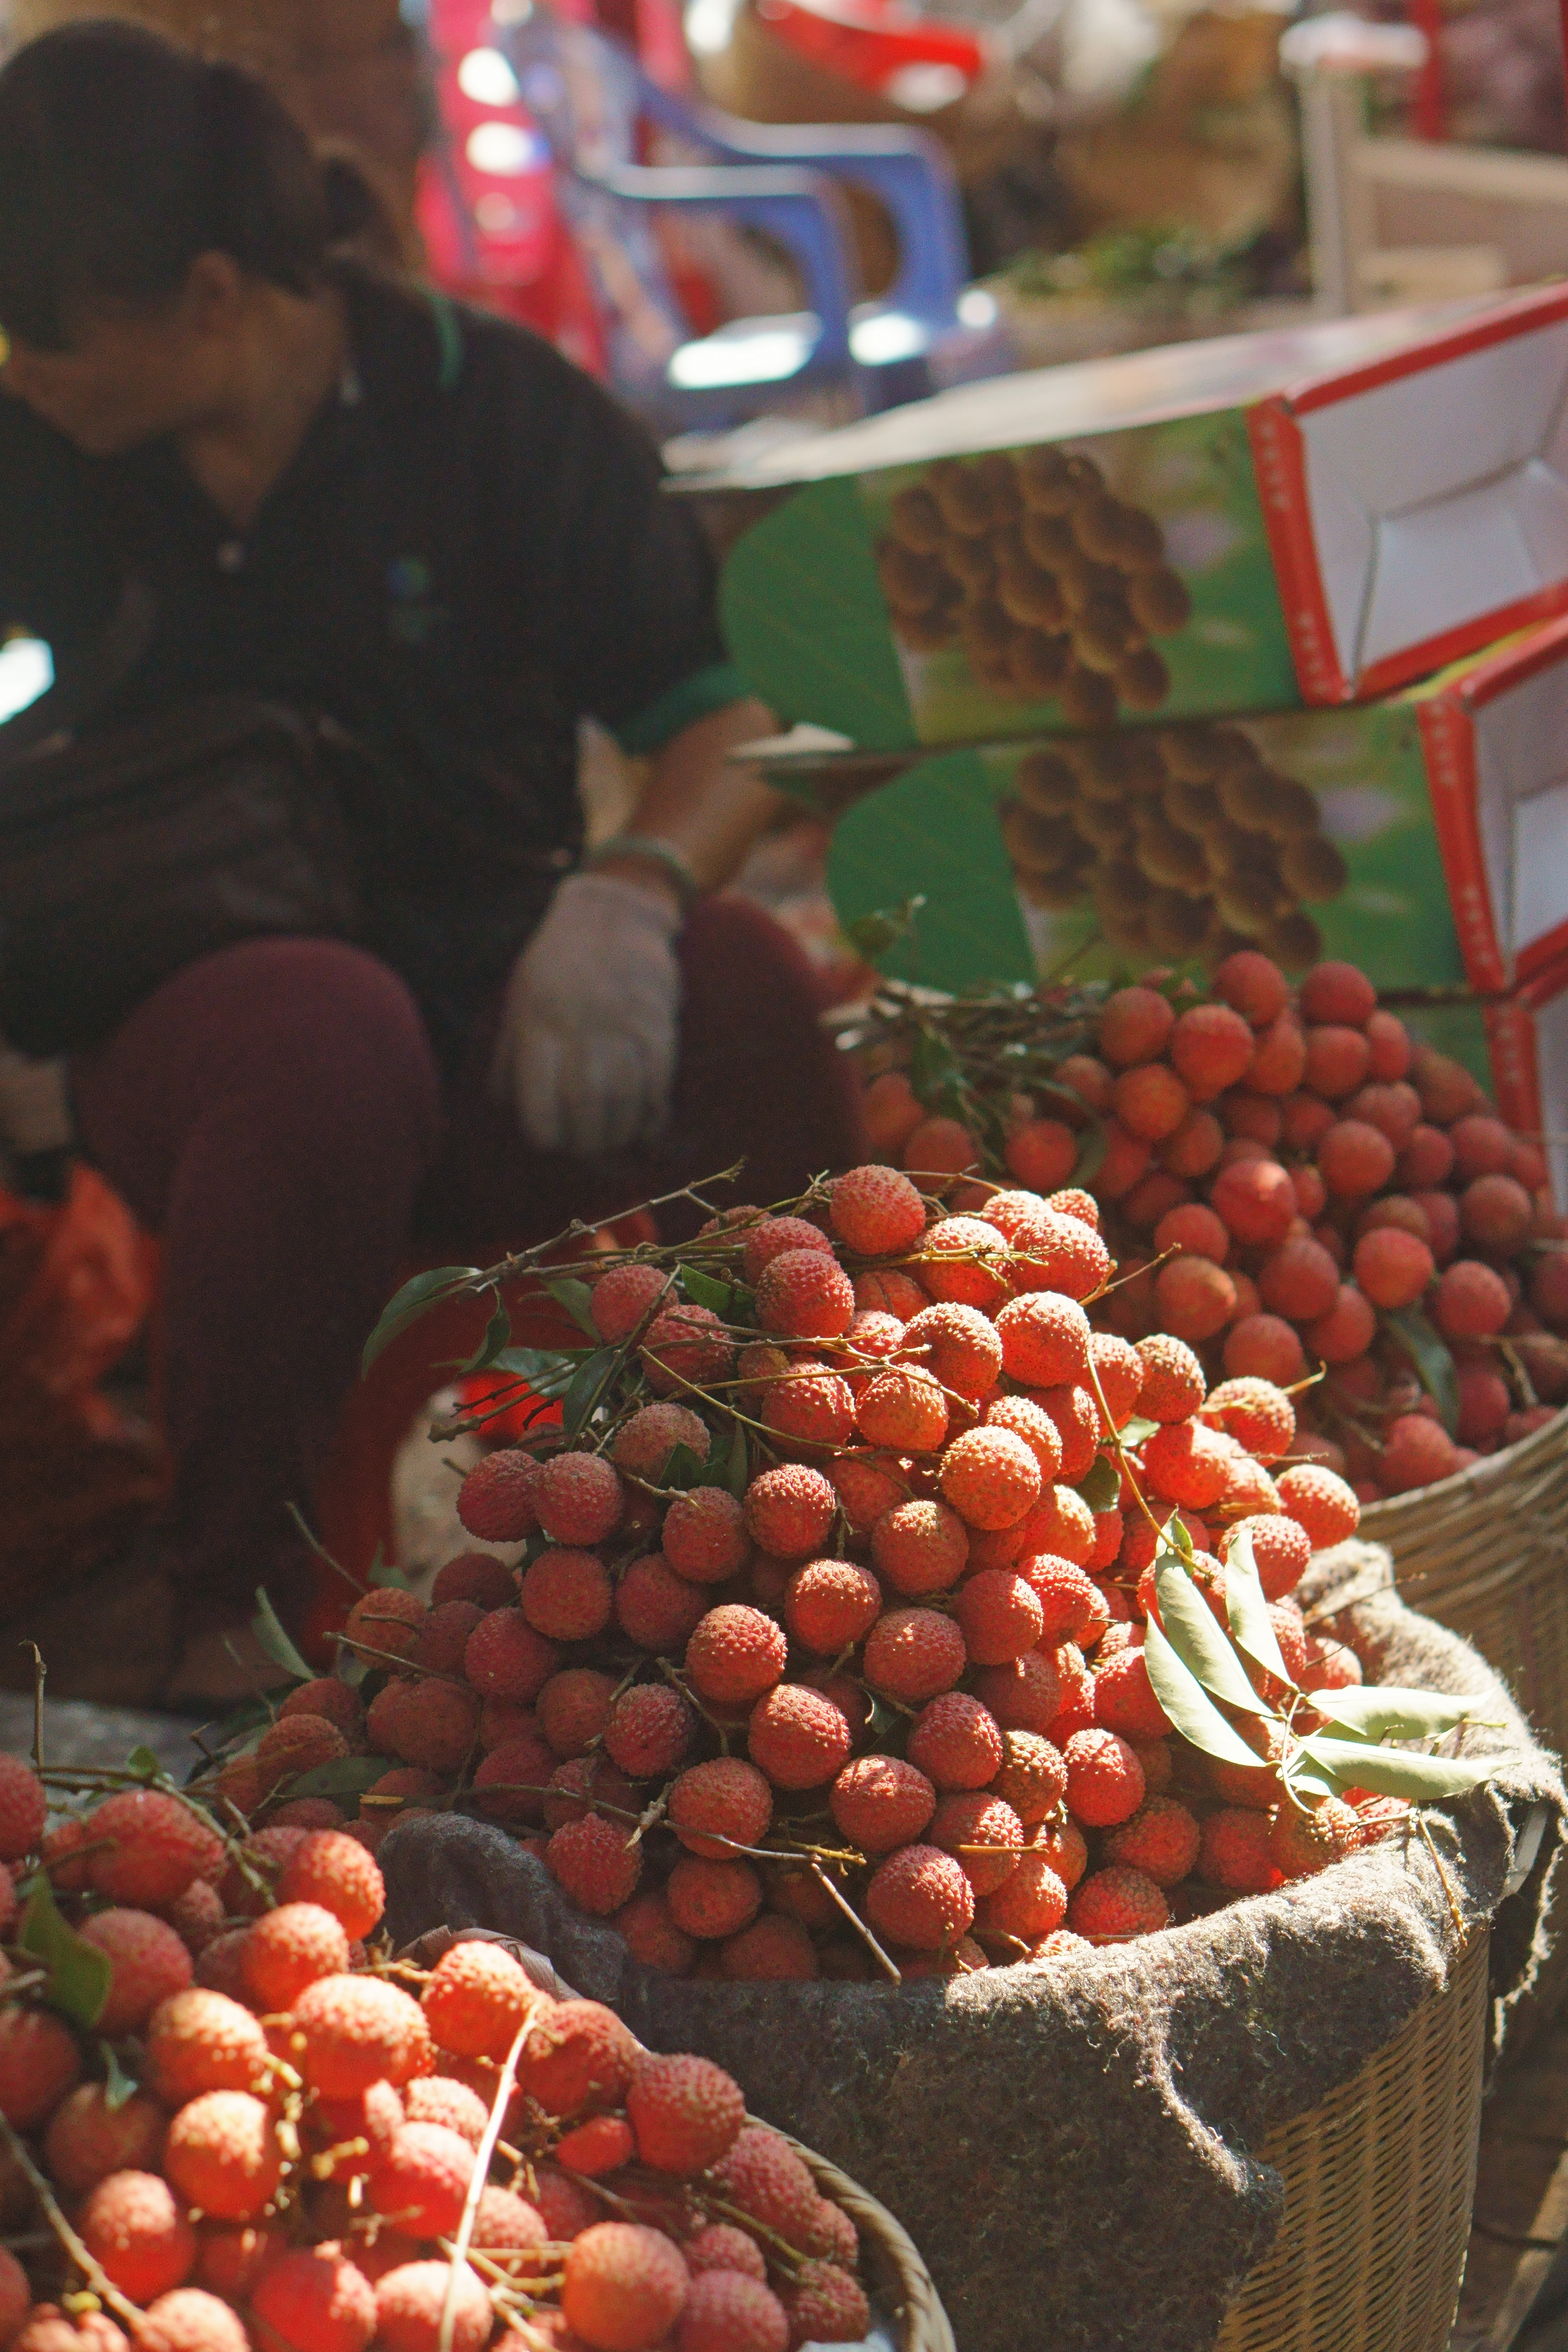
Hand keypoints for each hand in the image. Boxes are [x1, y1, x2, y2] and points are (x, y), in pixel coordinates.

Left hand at [489, 872, 681, 1152]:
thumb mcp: (519, 1001)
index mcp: (535, 1027)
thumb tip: (505, 1105)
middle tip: (587, 1148)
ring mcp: (621, 1027)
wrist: (613, 912)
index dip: (546, 1137)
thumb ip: (510, 1054)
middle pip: (584, 1113)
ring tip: (614, 1140)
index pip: (538, 1108)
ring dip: (620, 1135)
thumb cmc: (557, 964)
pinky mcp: (658, 1025)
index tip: (551, 1139)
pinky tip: (647, 1128)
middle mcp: (577, 1030)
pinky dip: (653, 1116)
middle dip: (586, 1145)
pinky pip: (659, 1085)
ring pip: (624, 1103)